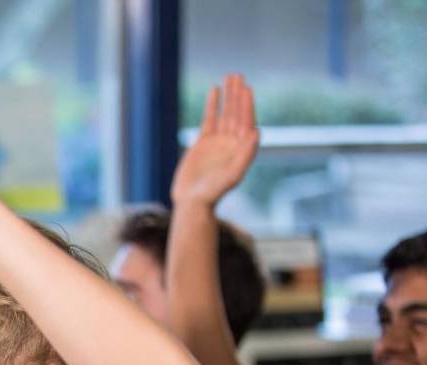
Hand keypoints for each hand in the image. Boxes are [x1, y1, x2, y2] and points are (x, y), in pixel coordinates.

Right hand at [170, 74, 258, 207]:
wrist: (193, 202)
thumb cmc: (214, 193)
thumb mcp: (233, 175)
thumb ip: (246, 155)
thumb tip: (257, 132)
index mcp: (242, 148)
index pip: (246, 121)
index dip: (247, 105)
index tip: (246, 88)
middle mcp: (233, 143)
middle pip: (237, 113)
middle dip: (238, 94)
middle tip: (238, 75)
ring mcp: (218, 141)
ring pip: (225, 113)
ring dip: (228, 96)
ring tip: (229, 77)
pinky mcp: (203, 143)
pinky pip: (210, 119)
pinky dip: (212, 105)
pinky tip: (215, 91)